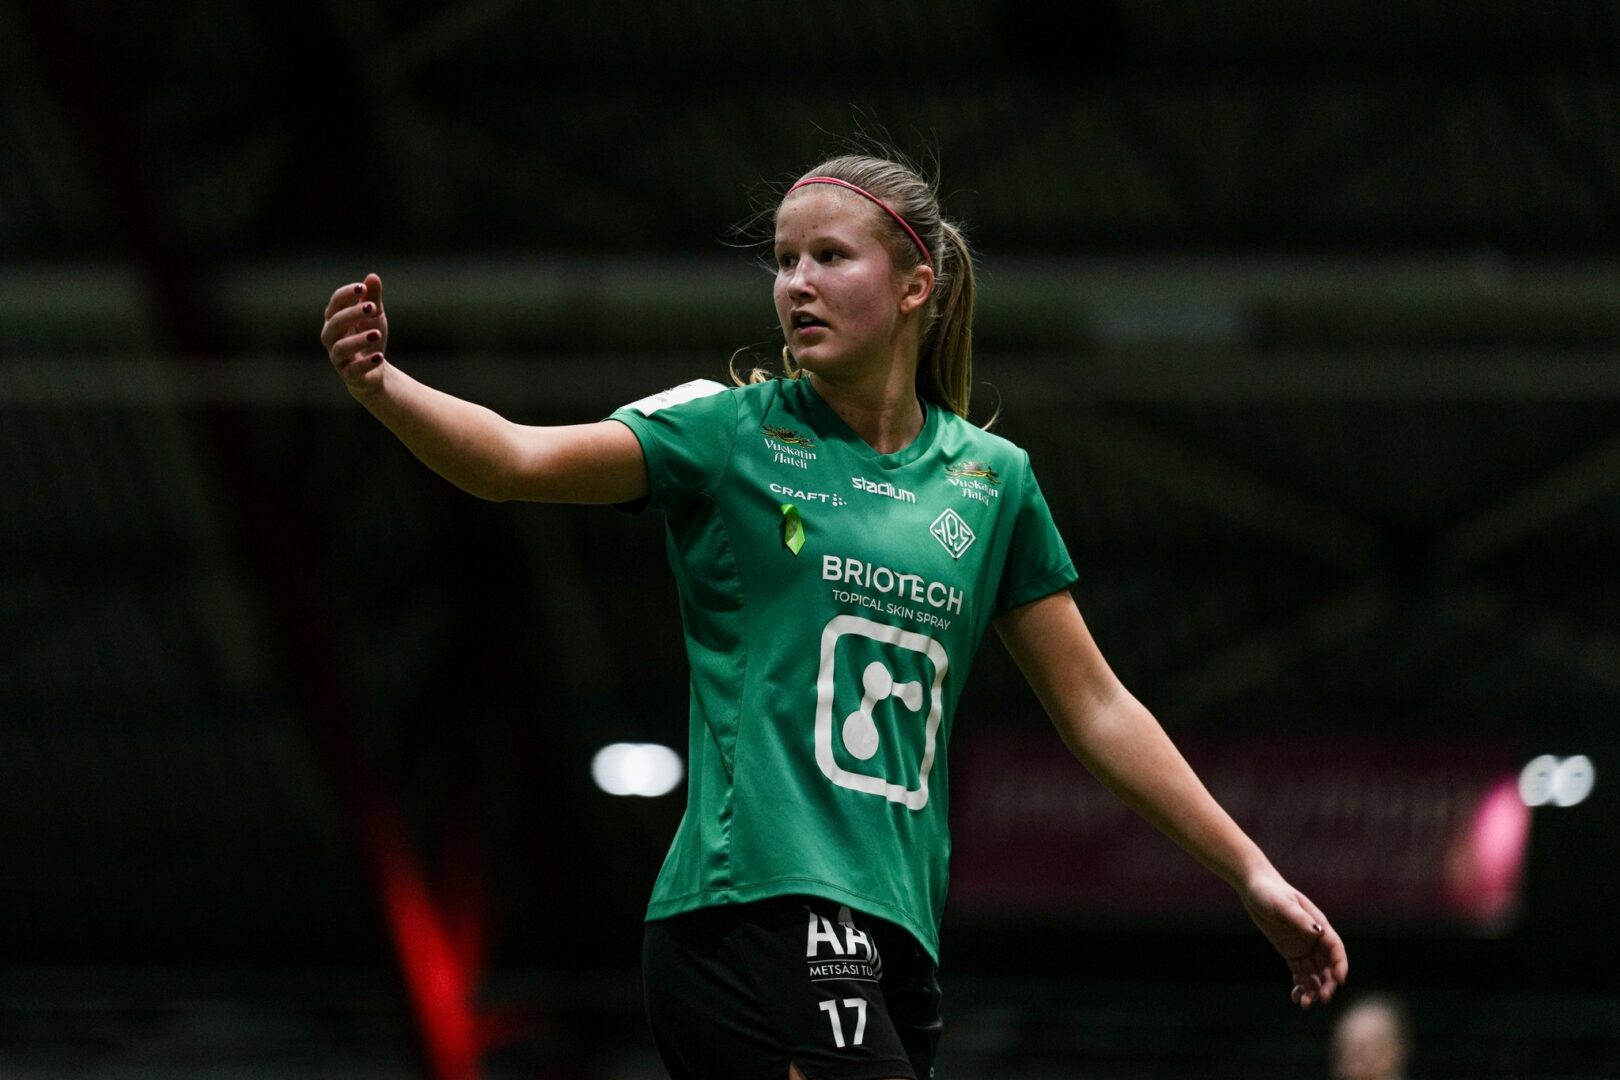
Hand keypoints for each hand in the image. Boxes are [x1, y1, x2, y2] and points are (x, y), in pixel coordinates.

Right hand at [321, 272, 388, 392]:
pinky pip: (353, 370)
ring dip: (358, 340)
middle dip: (352, 314)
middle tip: (372, 307)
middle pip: (335, 323)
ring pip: (341, 347)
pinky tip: (379, 356)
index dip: (346, 294)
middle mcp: (331, 338)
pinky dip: (366, 363)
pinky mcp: (348, 375)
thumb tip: (372, 276)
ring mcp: (338, 358)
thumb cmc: (369, 337)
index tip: (363, 287)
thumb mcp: (374, 316)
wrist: (374, 371)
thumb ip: (372, 298)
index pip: (335, 304)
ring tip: (377, 334)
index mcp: (334, 320)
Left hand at [1240, 868, 1347, 1008]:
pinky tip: (1294, 997)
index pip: (1335, 948)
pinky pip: (1299, 973)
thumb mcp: (1282, 904)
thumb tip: (1318, 931)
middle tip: (1322, 999)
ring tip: (1303, 1004)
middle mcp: (1314, 938)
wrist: (1254, 887)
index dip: (1340, 965)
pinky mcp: (1290, 952)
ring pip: (1314, 973)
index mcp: (1318, 924)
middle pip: (1327, 965)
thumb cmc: (1269, 891)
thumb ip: (1299, 918)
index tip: (1339, 981)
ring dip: (1313, 989)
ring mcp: (1303, 946)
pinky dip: (1300, 986)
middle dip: (1327, 983)